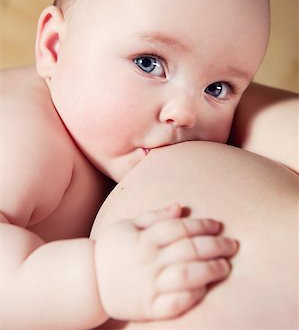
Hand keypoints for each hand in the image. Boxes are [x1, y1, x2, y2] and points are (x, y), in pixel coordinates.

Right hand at [94, 203, 237, 320]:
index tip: (218, 225)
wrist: (89, 281)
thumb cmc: (112, 248)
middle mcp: (148, 260)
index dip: (202, 225)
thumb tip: (180, 206)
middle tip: (233, 245)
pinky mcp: (148, 308)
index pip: (179, 228)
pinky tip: (205, 290)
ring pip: (186, 276)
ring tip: (225, 267)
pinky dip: (192, 297)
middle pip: (188, 250)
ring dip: (210, 270)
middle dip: (216, 246)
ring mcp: (149, 285)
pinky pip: (175, 304)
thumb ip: (155, 216)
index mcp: (144, 238)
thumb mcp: (129, 225)